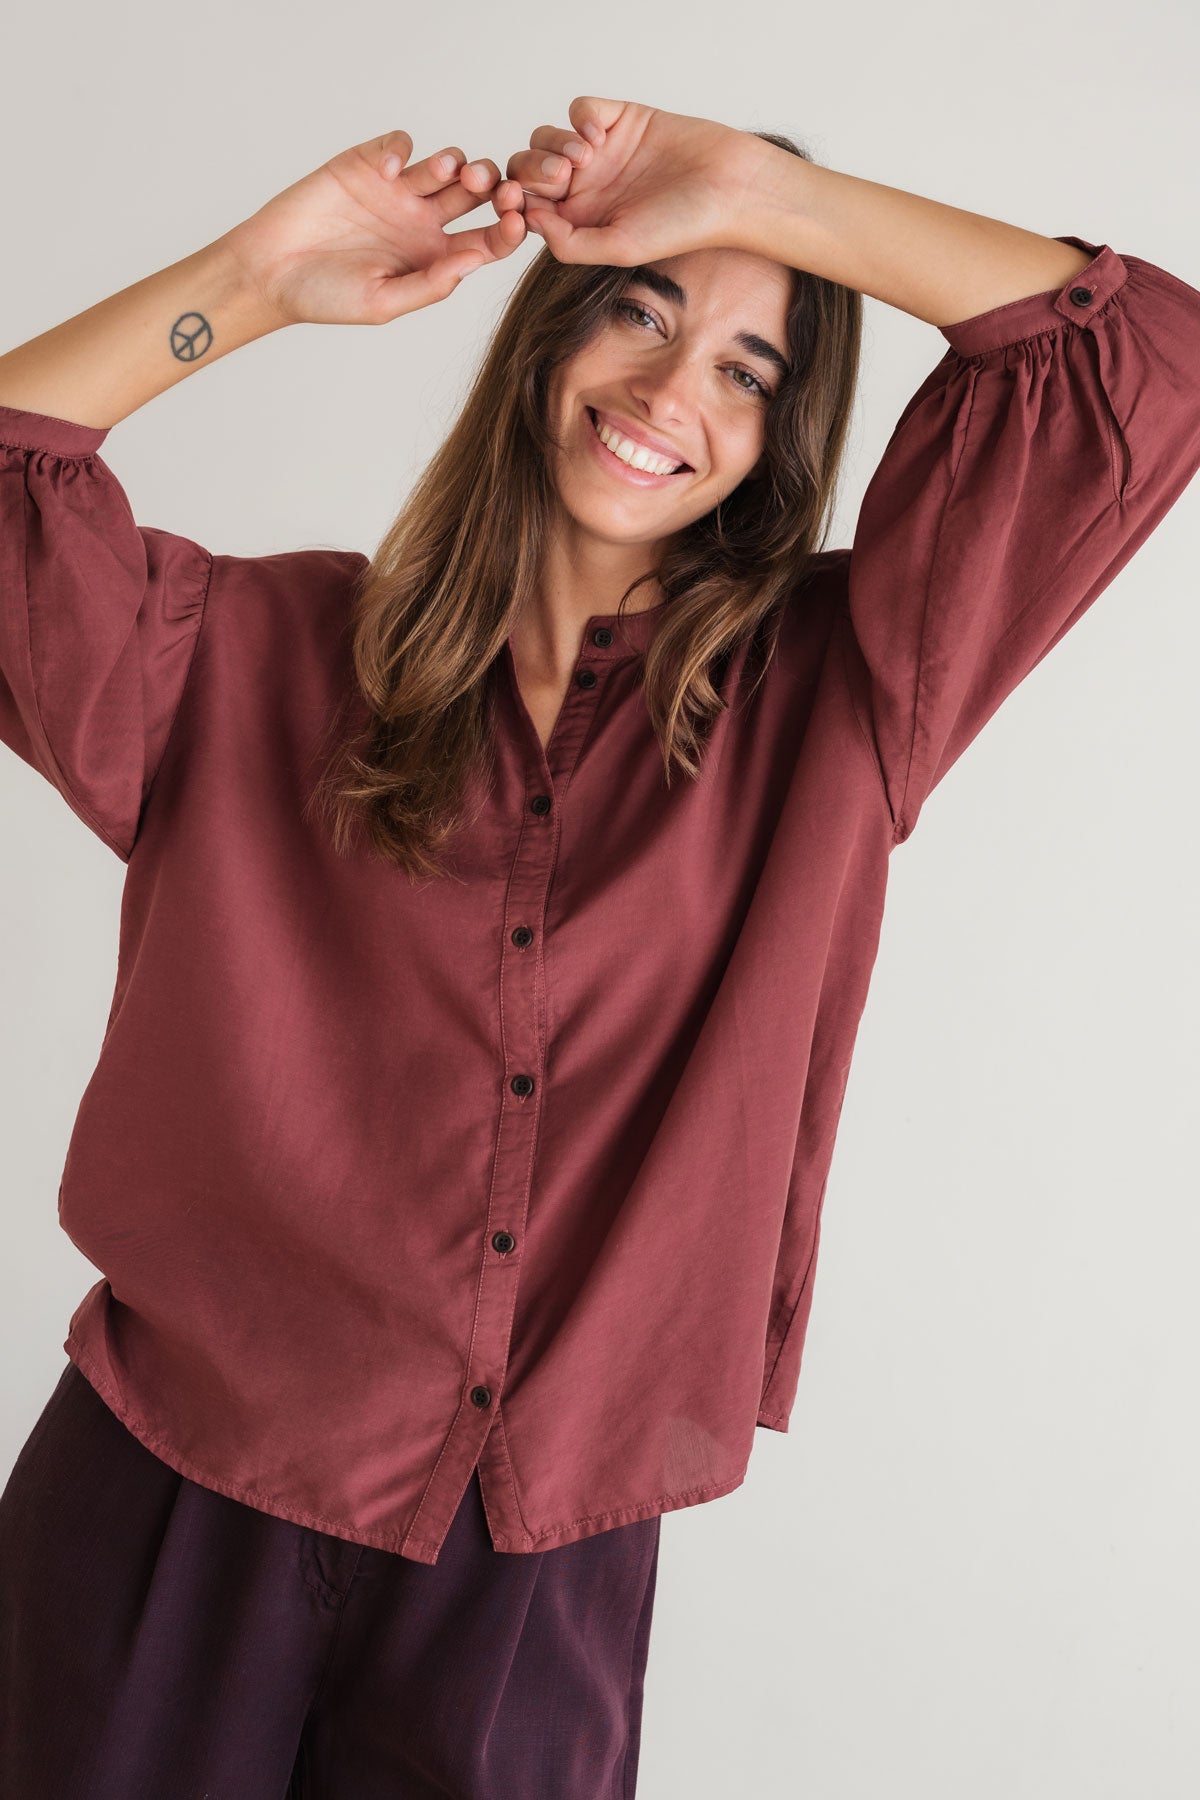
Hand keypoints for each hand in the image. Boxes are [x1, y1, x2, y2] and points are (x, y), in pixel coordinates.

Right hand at [221, 130, 527, 327]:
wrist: (270, 271)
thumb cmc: (325, 297)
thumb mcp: (383, 302)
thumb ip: (430, 283)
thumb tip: (476, 261)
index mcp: (436, 257)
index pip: (488, 240)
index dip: (509, 230)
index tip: (517, 222)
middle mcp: (424, 222)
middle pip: (477, 196)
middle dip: (493, 187)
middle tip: (494, 187)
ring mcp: (397, 190)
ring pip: (445, 165)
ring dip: (456, 163)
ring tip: (449, 171)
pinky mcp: (366, 163)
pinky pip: (398, 145)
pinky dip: (400, 148)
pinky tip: (387, 168)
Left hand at [504, 96, 761, 266]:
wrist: (728, 187)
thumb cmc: (681, 226)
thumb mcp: (619, 247)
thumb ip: (571, 243)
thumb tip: (529, 221)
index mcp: (579, 221)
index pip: (526, 207)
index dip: (513, 201)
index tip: (514, 202)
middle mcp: (585, 187)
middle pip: (528, 169)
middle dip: (532, 171)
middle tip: (561, 177)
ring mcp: (600, 151)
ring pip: (547, 137)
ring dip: (555, 145)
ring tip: (587, 159)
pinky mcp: (619, 118)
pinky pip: (579, 108)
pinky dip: (581, 116)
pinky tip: (600, 135)